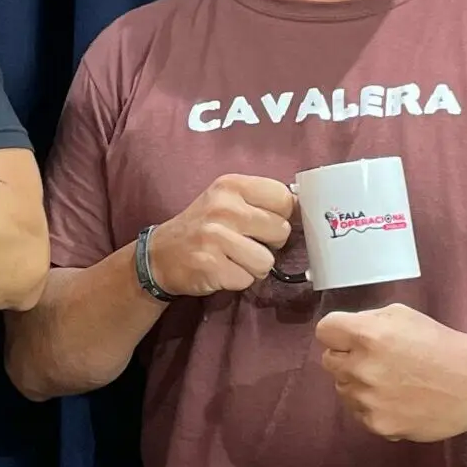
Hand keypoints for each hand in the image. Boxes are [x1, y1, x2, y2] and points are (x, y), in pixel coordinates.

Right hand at [145, 173, 294, 295]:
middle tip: (247, 242)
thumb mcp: (226, 201)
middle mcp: (223, 208)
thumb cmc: (202, 226)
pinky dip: (238, 280)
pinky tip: (221, 270)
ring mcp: (215, 237)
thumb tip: (306, 208)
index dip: (282, 215)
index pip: (284, 198)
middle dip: (270, 244)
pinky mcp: (210, 265)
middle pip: (281, 231)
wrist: (160, 254)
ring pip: (267, 261)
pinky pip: (248, 280)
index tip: (267, 223)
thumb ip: (260, 201)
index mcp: (231, 186)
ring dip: (254, 266)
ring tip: (233, 259)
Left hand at [315, 304, 466, 441]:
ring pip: (343, 389)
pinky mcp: (378, 424)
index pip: (324, 331)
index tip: (353, 337)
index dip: (339, 332)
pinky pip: (360, 413)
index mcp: (366, 335)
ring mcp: (368, 399)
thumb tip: (345, 334)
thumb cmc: (440, 344)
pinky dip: (373, 408)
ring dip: (358, 384)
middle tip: (378, 361)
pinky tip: (398, 401)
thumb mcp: (402, 315)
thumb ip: (368, 321)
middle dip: (348, 358)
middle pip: (329, 361)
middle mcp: (361, 367)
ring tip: (392, 383)